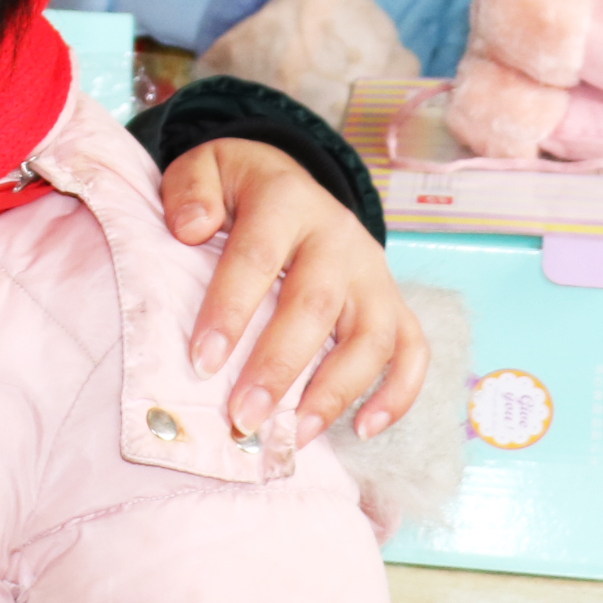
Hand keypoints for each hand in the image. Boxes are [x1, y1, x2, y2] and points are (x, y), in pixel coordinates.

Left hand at [161, 137, 429, 442]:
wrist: (291, 181)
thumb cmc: (239, 189)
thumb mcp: (206, 167)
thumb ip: (190, 190)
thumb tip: (190, 227)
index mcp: (286, 201)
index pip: (258, 257)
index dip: (231, 310)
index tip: (202, 362)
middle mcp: (338, 237)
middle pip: (316, 305)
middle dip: (280, 367)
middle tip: (244, 418)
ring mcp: (373, 272)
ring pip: (372, 335)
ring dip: (336, 391)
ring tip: (295, 435)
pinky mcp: (394, 300)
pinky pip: (412, 349)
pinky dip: (398, 393)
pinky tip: (364, 431)